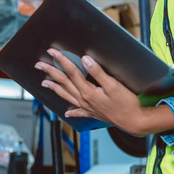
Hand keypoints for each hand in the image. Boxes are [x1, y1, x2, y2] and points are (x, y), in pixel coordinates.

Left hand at [35, 48, 170, 135]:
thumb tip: (85, 59)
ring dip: (55, 89)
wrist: (134, 121)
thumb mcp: (113, 85)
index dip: (61, 60)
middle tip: (39, 65)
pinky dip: (72, 111)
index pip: (71, 72)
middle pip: (64, 83)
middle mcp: (84, 99)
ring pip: (67, 96)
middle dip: (51, 72)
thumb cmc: (126, 103)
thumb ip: (98, 72)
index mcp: (88, 91)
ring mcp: (88, 107)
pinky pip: (78, 112)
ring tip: (44, 83)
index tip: (52, 52)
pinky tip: (67, 113)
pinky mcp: (93, 113)